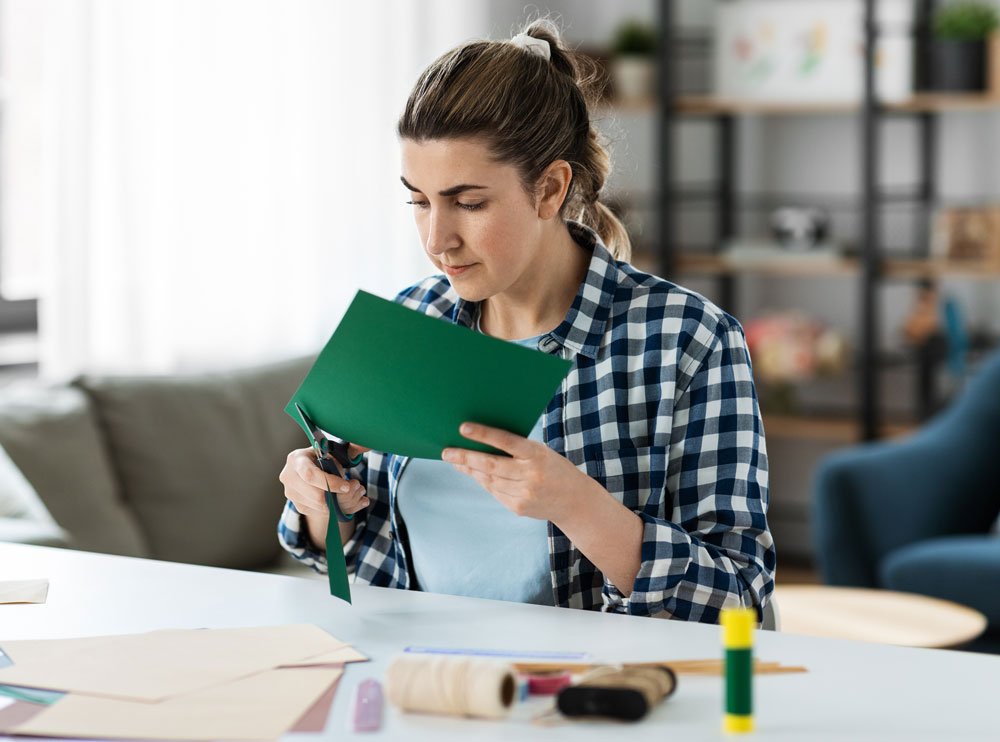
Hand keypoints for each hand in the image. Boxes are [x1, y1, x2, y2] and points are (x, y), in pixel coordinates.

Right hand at [278, 446, 369, 521]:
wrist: (309, 466)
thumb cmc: (320, 457)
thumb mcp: (328, 453)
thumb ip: (337, 460)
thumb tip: (353, 471)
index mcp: (296, 459)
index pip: (311, 475)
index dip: (330, 483)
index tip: (347, 486)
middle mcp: (289, 477)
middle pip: (315, 495)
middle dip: (338, 496)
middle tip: (355, 491)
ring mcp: (291, 493)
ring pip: (318, 506)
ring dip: (339, 503)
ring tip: (354, 494)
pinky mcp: (297, 505)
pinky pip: (318, 511)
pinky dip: (335, 508)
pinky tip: (345, 501)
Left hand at [441, 423, 596, 523]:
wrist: (575, 501)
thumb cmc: (554, 469)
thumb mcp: (541, 452)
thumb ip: (517, 449)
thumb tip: (482, 442)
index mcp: (537, 455)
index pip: (506, 441)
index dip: (483, 434)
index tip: (463, 428)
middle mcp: (530, 475)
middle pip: (490, 464)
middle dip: (465, 457)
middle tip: (446, 451)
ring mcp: (524, 494)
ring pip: (488, 480)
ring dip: (469, 469)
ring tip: (455, 460)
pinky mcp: (518, 508)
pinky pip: (494, 491)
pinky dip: (482, 481)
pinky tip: (472, 473)